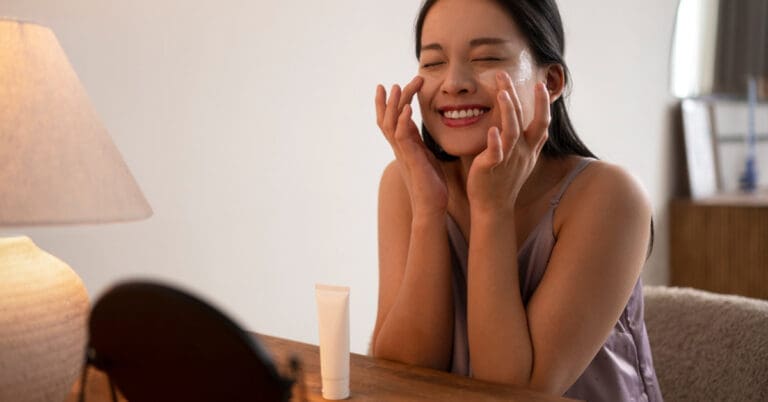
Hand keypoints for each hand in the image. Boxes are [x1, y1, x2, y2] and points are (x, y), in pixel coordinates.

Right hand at [376, 76, 447, 217]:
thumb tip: (415, 127)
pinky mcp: (412, 160)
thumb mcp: (425, 156)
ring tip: (396, 87)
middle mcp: (399, 148)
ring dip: (394, 105)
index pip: (390, 121)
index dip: (387, 104)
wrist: (431, 206)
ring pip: (392, 125)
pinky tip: (408, 109)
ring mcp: (403, 153)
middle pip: (386, 120)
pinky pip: (403, 138)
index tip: (387, 86)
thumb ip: (418, 141)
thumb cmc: (431, 183)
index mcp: (404, 146)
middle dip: (388, 101)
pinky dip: (404, 122)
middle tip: (392, 83)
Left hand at [466, 71, 550, 215]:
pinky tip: (492, 130)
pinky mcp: (492, 167)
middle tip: (505, 74)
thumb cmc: (504, 180)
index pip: (542, 122)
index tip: (540, 84)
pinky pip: (496, 153)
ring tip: (501, 92)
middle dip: (516, 95)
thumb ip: (525, 139)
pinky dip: (495, 141)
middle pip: (525, 119)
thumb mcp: (522, 158)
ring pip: (511, 131)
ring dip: (508, 111)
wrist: (493, 206)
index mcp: (529, 148)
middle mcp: (522, 152)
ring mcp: (509, 159)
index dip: (543, 104)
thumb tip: (533, 124)